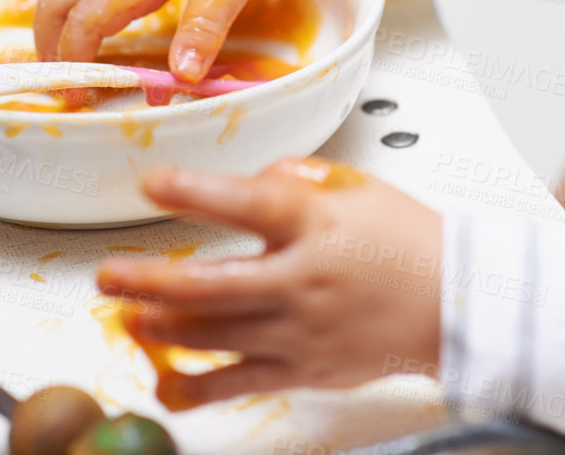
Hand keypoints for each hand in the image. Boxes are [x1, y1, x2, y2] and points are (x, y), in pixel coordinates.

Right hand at [33, 0, 281, 81]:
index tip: (78, 98)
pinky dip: (74, 2)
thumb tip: (181, 76)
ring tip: (70, 58)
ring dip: (56, 23)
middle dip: (47, 45)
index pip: (83, 23)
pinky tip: (96, 18)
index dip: (74, 62)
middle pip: (54, 2)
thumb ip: (204, 28)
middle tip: (63, 81)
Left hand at [97, 157, 442, 407]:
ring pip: (211, 334)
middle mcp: (303, 277)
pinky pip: (233, 384)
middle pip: (209, 283)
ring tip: (127, 316)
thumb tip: (246, 182)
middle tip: (109, 274)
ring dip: (159, 326)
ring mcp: (298, 329)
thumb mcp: (358, 188)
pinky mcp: (300, 368)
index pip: (247, 202)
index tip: (154, 183)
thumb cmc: (409, 242)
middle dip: (147, 281)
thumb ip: (295, 179)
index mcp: (318, 223)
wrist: (455, 302)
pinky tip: (161, 377)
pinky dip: (191, 385)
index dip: (194, 192)